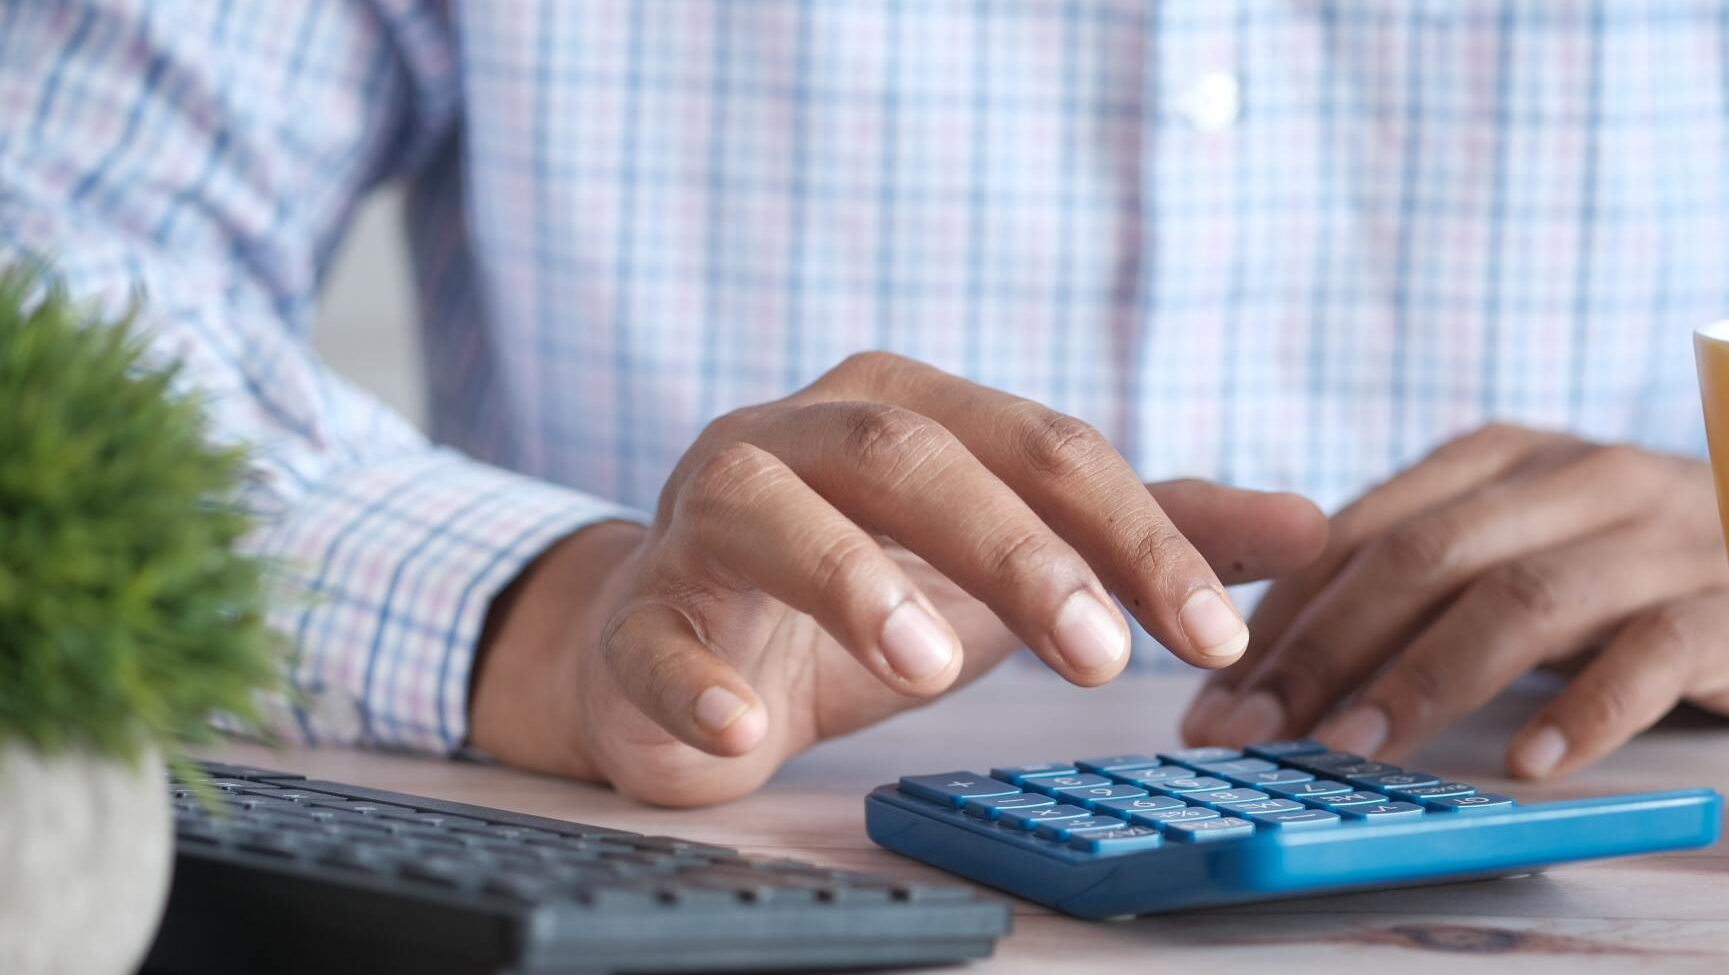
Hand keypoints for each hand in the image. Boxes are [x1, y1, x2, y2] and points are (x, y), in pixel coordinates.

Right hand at [472, 352, 1325, 804]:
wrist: (681, 641)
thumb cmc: (863, 587)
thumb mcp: (1012, 557)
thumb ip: (1144, 535)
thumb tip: (1313, 525)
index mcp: (906, 407)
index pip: (1040, 445)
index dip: (1133, 532)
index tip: (1214, 633)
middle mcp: (801, 435)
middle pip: (911, 453)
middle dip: (1014, 548)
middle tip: (1101, 656)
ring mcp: (705, 515)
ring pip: (770, 510)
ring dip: (851, 580)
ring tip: (930, 666)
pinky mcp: (639, 613)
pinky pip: (654, 635)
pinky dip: (696, 683)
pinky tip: (746, 731)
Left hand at [1182, 423, 1728, 778]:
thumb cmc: (1619, 566)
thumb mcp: (1508, 547)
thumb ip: (1410, 583)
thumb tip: (1265, 673)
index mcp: (1498, 459)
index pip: (1358, 531)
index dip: (1279, 617)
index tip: (1213, 696)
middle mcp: (1573, 479)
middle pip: (1422, 558)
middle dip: (1321, 650)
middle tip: (1251, 733)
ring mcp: (1658, 535)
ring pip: (1521, 599)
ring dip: (1422, 680)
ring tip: (1351, 749)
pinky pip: (1655, 650)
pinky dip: (1587, 707)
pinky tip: (1527, 759)